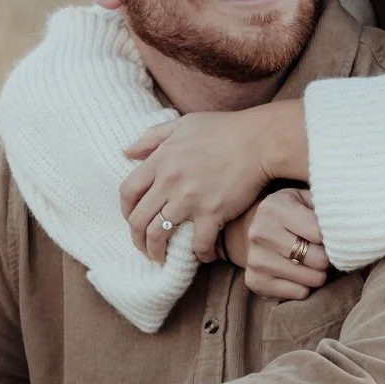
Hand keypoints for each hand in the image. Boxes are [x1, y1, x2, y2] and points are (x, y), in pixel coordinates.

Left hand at [120, 103, 308, 263]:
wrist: (259, 140)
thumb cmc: (224, 129)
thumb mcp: (182, 125)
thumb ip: (152, 137)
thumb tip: (127, 151)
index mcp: (160, 160)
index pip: (127, 192)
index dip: (125, 210)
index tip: (131, 219)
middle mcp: (169, 181)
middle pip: (138, 220)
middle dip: (137, 239)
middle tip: (145, 247)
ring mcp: (189, 198)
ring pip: (159, 235)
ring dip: (158, 252)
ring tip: (163, 258)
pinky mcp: (212, 212)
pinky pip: (198, 243)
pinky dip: (200, 254)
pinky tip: (204, 255)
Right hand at [240, 187, 330, 301]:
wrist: (257, 232)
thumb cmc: (291, 214)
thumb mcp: (305, 199)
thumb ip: (325, 204)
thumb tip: (351, 215)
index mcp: (274, 208)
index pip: (320, 233)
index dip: (333, 238)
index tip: (333, 237)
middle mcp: (260, 232)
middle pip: (317, 258)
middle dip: (327, 258)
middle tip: (326, 253)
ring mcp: (255, 259)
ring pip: (310, 278)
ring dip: (319, 274)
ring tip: (314, 264)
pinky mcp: (255, 281)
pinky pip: (299, 293)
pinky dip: (306, 287)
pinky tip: (300, 275)